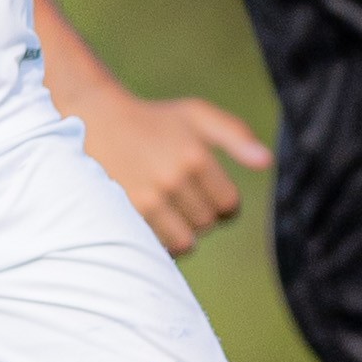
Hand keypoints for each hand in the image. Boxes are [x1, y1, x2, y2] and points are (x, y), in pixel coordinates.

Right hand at [78, 87, 271, 256]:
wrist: (94, 122)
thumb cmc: (154, 120)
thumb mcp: (197, 115)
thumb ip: (236, 135)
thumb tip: (267, 163)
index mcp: (195, 157)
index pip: (228, 205)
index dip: (224, 203)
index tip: (210, 192)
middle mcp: (171, 180)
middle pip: (207, 224)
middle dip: (202, 214)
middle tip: (183, 195)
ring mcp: (145, 200)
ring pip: (184, 242)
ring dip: (182, 232)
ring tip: (169, 210)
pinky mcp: (121, 216)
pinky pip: (156, 246)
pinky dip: (159, 239)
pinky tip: (151, 218)